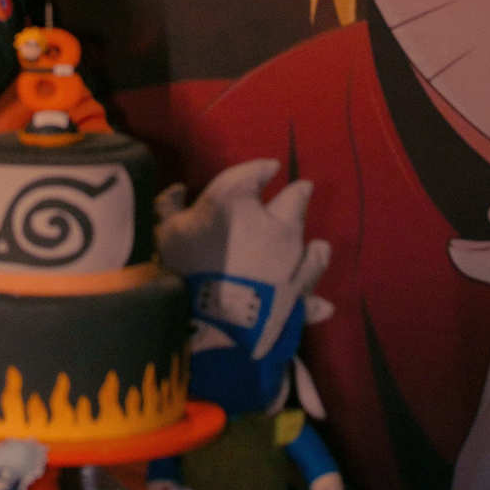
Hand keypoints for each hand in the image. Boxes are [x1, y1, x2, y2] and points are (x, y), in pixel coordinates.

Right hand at [157, 159, 331, 359]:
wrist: (211, 321)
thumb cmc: (182, 267)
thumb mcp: (165, 233)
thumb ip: (169, 207)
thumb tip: (176, 188)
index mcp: (240, 202)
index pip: (256, 173)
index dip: (262, 169)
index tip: (270, 167)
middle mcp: (276, 226)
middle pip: (295, 201)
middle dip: (298, 195)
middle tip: (303, 190)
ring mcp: (293, 263)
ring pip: (314, 250)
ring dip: (315, 249)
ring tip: (319, 246)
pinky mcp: (298, 299)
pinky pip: (311, 300)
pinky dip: (315, 303)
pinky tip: (325, 305)